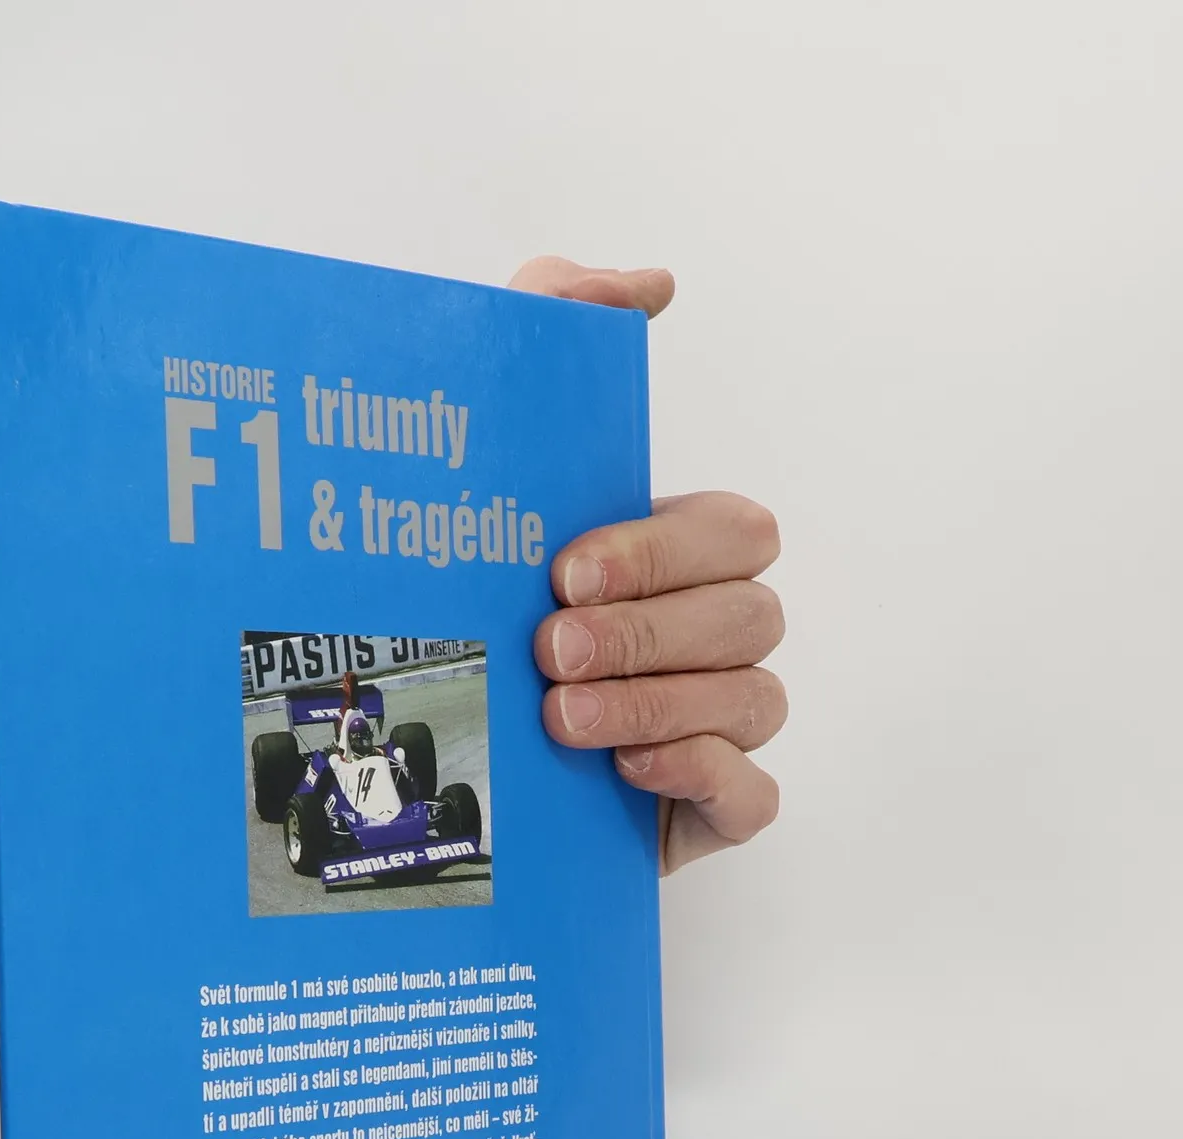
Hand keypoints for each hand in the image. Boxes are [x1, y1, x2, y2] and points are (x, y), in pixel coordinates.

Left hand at [508, 257, 785, 872]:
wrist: (430, 755)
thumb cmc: (473, 602)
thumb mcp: (491, 454)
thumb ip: (555, 326)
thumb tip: (651, 285)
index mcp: (678, 557)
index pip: (733, 532)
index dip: (662, 550)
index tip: (563, 569)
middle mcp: (710, 636)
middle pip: (748, 616)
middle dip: (649, 629)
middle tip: (551, 649)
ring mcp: (717, 725)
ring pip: (751, 701)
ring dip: (656, 704)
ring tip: (560, 718)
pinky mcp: (707, 808)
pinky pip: (752, 794)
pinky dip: (700, 776)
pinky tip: (625, 775)